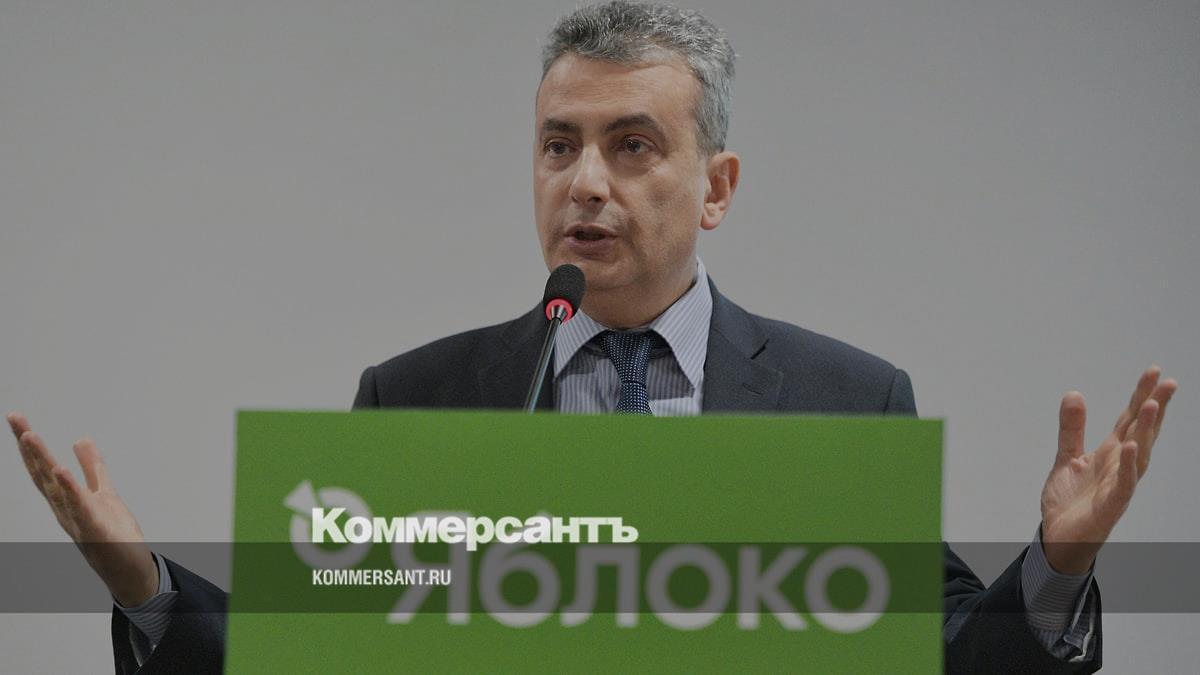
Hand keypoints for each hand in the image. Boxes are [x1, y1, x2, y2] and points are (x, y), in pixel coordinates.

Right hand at [7, 412, 158, 606]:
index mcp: (65, 498)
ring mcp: (77, 519)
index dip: (30, 444)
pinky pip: (80, 507)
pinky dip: (69, 489)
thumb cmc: (112, 533)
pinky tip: (60, 471)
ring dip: (42, 462)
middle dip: (29, 446)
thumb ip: (93, 468)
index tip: (16, 419)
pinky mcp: (95, 530)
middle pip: (43, 473)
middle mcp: (65, 508)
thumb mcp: (103, 492)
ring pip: (55, 487)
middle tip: (15, 418)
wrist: (127, 569)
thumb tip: (80, 439)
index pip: (43, 467)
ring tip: (29, 436)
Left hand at [1040, 367, 1177, 574]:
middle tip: (1168, 382)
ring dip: (1145, 431)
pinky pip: (1123, 483)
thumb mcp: (1067, 457)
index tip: (1155, 371)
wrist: (1058, 539)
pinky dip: (1127, 465)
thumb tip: (1074, 393)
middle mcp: (1119, 466)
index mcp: (1109, 454)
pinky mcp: (1111, 505)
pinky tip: (1130, 446)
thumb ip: (1072, 428)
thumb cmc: (1070, 502)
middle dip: (1154, 407)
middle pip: (1141, 432)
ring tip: (1152, 405)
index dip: (1141, 395)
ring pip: (1138, 454)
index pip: (1129, 419)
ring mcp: (1118, 485)